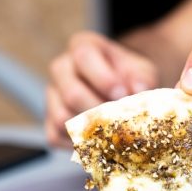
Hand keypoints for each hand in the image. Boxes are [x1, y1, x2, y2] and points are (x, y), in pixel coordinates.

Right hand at [45, 31, 158, 146]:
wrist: (124, 90)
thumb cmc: (131, 77)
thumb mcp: (142, 71)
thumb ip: (142, 78)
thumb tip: (138, 90)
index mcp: (83, 46)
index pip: (83, 56)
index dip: (103, 78)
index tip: (123, 95)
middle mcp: (62, 67)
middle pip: (71, 94)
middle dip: (99, 112)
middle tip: (121, 121)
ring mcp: (52, 94)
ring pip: (61, 118)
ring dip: (90, 131)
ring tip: (114, 133)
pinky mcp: (49, 119)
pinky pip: (55, 136)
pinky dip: (78, 144)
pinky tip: (99, 142)